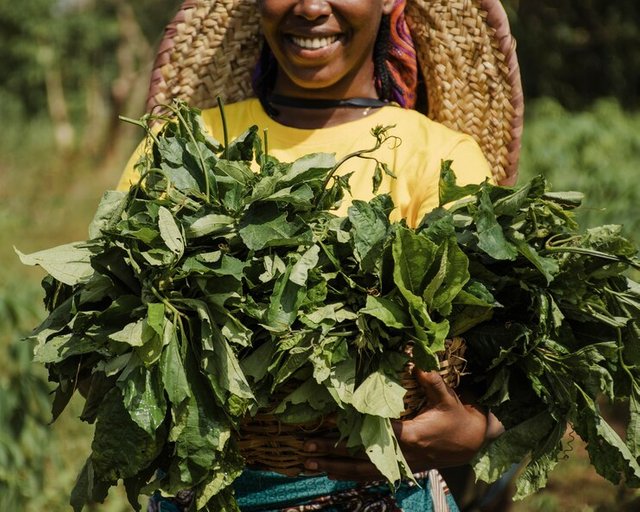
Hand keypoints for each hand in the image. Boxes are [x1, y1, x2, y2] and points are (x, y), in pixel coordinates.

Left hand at [303, 369, 493, 481]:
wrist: (472, 443)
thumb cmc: (457, 418)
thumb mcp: (447, 397)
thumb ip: (431, 380)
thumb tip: (415, 358)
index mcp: (412, 436)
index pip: (376, 434)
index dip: (353, 430)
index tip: (330, 424)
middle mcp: (402, 454)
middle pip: (361, 457)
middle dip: (332, 453)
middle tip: (306, 450)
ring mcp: (400, 465)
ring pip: (362, 471)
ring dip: (335, 468)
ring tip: (309, 466)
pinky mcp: (400, 468)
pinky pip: (371, 474)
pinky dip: (350, 473)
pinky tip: (332, 472)